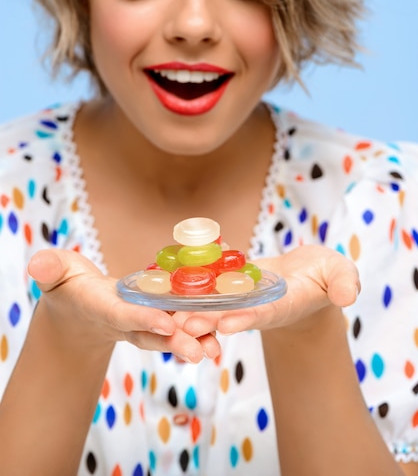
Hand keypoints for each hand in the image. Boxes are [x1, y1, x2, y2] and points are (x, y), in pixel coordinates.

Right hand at [28, 249, 220, 362]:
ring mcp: (140, 322)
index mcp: (100, 307)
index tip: (165, 324)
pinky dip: (197, 327)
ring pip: (168, 333)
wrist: (78, 307)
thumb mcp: (55, 272)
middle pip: (152, 333)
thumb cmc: (66, 283)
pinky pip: (177, 323)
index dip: (142, 319)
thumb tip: (38, 263)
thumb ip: (50, 269)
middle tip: (201, 351)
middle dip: (176, 342)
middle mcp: (124, 320)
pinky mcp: (154, 318)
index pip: (122, 315)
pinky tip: (220, 328)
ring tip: (216, 349)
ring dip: (192, 341)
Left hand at [175, 245, 359, 336]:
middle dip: (207, 320)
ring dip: (189, 305)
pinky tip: (169, 270)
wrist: (308, 276)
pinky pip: (210, 278)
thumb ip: (344, 284)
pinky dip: (191, 276)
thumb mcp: (341, 276)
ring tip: (166, 309)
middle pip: (229, 313)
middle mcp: (257, 304)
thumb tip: (348, 295)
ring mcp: (242, 295)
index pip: (264, 314)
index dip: (246, 318)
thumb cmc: (328, 276)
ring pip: (213, 300)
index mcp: (283, 304)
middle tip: (183, 326)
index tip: (228, 324)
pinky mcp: (232, 281)